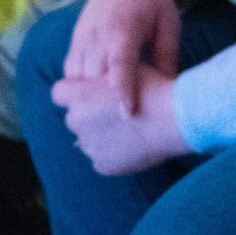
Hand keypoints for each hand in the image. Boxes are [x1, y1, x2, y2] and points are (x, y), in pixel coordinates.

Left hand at [51, 72, 188, 175]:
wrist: (176, 119)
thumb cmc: (155, 88)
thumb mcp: (126, 69)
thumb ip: (104, 77)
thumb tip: (99, 81)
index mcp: (78, 95)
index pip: (59, 93)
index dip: (74, 93)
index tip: (91, 94)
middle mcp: (77, 120)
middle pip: (74, 117)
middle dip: (88, 115)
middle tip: (115, 113)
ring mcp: (89, 145)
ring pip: (88, 139)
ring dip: (101, 135)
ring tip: (129, 130)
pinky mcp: (103, 165)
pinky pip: (101, 159)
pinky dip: (112, 155)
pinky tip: (133, 147)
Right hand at [65, 0, 181, 109]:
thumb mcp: (169, 24)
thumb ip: (168, 57)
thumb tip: (171, 93)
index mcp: (122, 29)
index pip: (119, 65)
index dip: (121, 90)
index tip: (127, 114)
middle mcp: (96, 36)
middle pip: (93, 78)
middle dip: (103, 103)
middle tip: (121, 127)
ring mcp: (81, 40)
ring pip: (76, 79)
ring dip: (88, 99)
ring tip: (104, 120)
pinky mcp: (74, 43)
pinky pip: (69, 74)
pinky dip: (78, 90)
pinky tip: (92, 103)